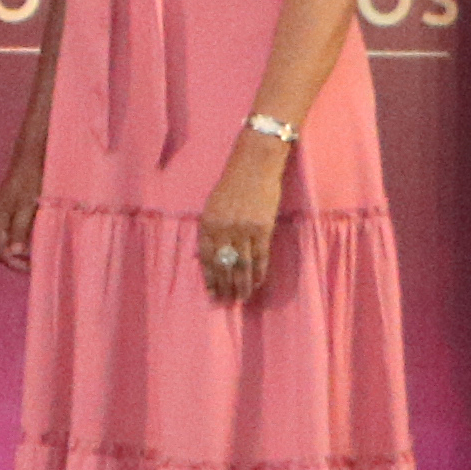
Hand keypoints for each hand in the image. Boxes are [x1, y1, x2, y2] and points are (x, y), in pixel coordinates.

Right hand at [0, 152, 44, 271]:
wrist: (30, 160)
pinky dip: (18, 242)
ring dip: (18, 253)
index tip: (34, 269)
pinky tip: (32, 242)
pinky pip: (7, 235)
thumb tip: (14, 253)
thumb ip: (20, 230)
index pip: (0, 252)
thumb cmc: (32, 182)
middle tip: (37, 266)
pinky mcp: (3, 214)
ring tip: (37, 256)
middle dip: (16, 261)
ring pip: (3, 243)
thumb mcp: (29, 207)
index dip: (15, 264)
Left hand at [196, 138, 288, 303]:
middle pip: (224, 265)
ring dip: (242, 284)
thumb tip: (208, 257)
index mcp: (207, 225)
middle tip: (227, 303)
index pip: (207, 259)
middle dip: (225, 286)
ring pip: (242, 265)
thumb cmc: (231, 186)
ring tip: (242, 298)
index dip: (210, 279)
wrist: (253, 167)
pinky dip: (258, 272)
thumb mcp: (211, 207)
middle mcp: (224, 230)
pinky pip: (260, 256)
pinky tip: (256, 283)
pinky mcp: (263, 229)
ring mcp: (244, 230)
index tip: (212, 295)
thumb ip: (210, 231)